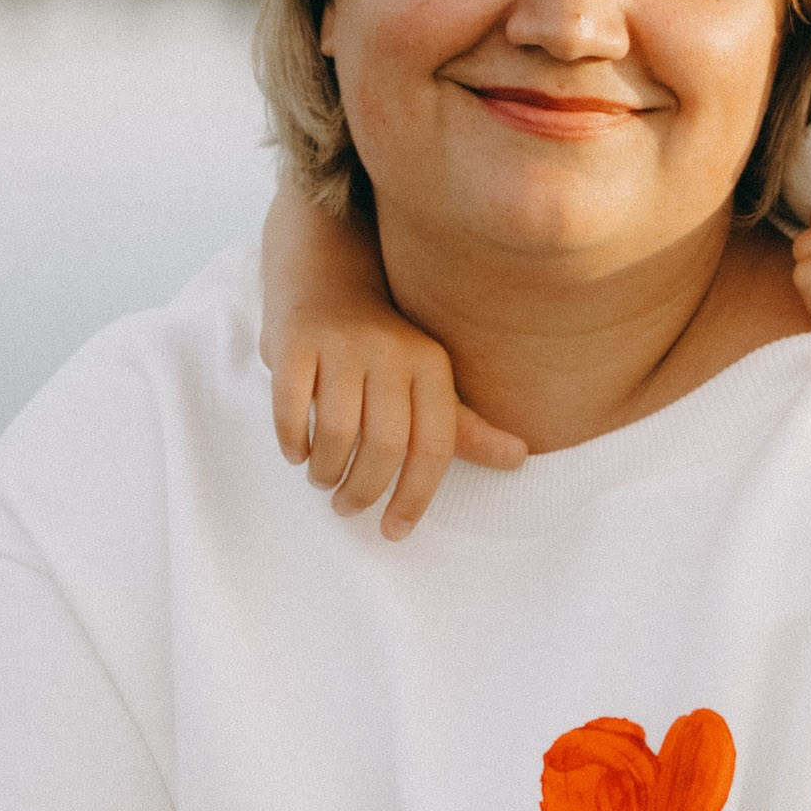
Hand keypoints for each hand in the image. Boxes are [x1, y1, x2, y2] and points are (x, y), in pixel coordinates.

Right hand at [270, 303, 528, 540]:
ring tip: (324, 480)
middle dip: (364, 491)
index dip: (415, 497)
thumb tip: (520, 459)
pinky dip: (292, 444)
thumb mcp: (429, 382)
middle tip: (348, 508)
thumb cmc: (384, 351)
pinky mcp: (296, 343)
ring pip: (335, 432)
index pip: (435, 445)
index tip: (394, 531)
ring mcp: (342, 344)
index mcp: (431, 364)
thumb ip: (466, 428)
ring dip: (325, 472)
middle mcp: (392, 350)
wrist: (328, 279)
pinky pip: (290, 409)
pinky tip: (297, 453)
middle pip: (385, 445)